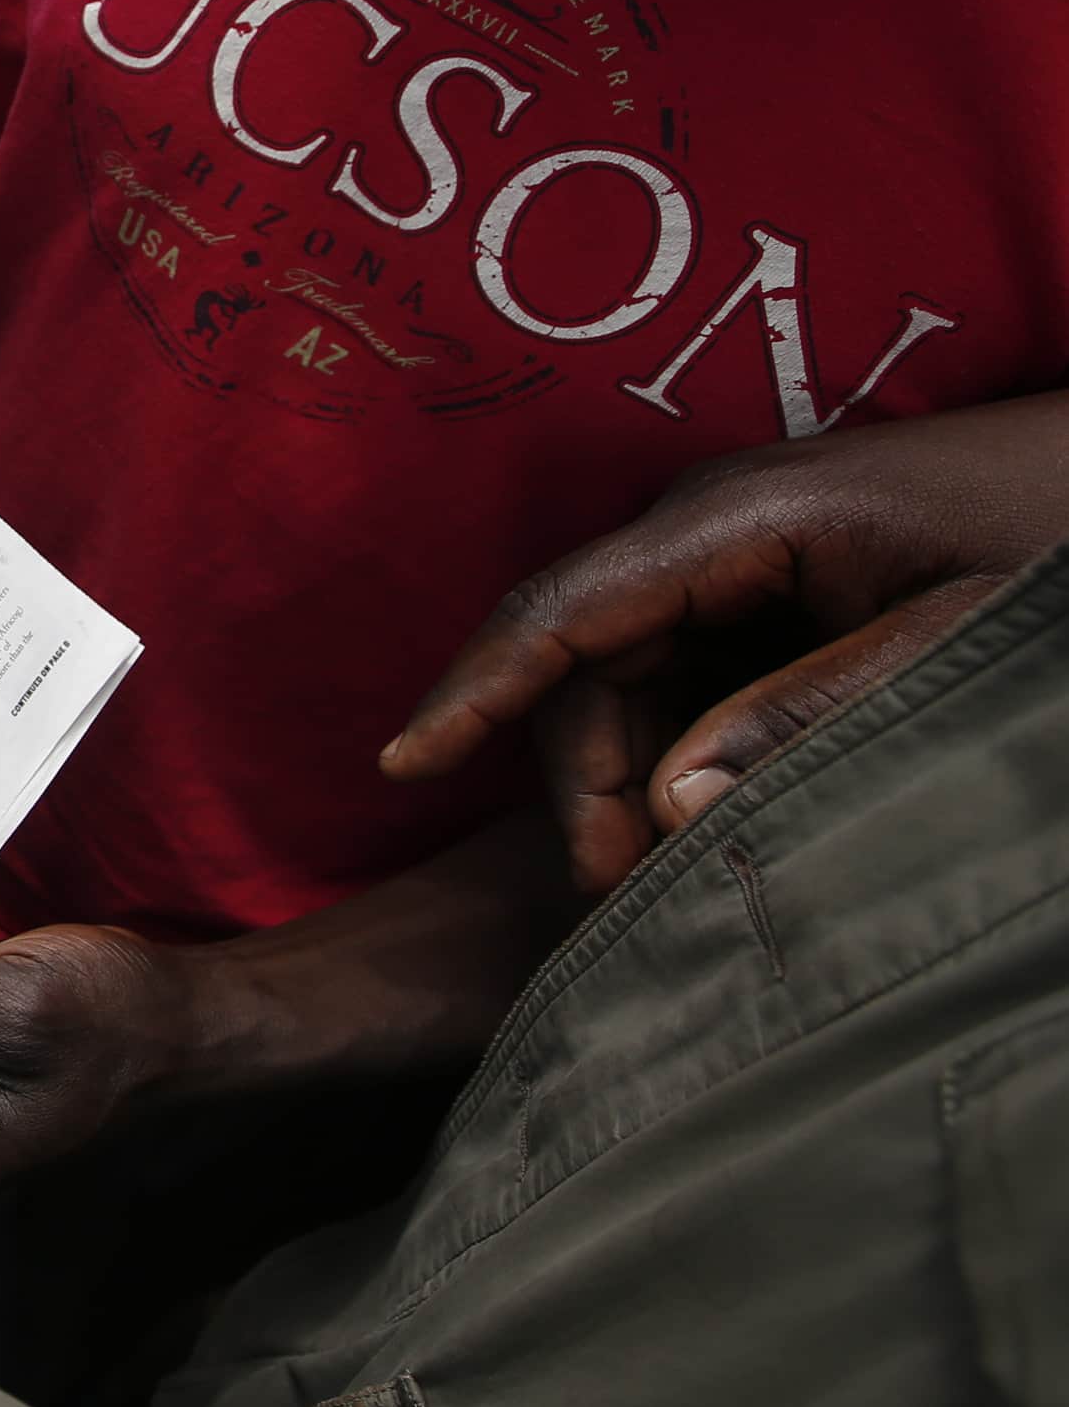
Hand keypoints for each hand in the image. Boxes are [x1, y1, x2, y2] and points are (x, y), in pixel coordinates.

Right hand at [383, 391, 1068, 893]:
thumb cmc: (1058, 534)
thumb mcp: (951, 641)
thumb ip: (812, 715)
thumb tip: (671, 802)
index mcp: (742, 517)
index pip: (565, 608)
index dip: (478, 689)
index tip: (403, 761)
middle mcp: (710, 521)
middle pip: (583, 654)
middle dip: (574, 773)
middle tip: (608, 890)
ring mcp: (732, 547)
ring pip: (623, 668)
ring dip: (618, 769)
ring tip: (651, 870)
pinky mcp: (762, 578)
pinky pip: (677, 665)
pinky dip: (667, 744)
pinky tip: (691, 814)